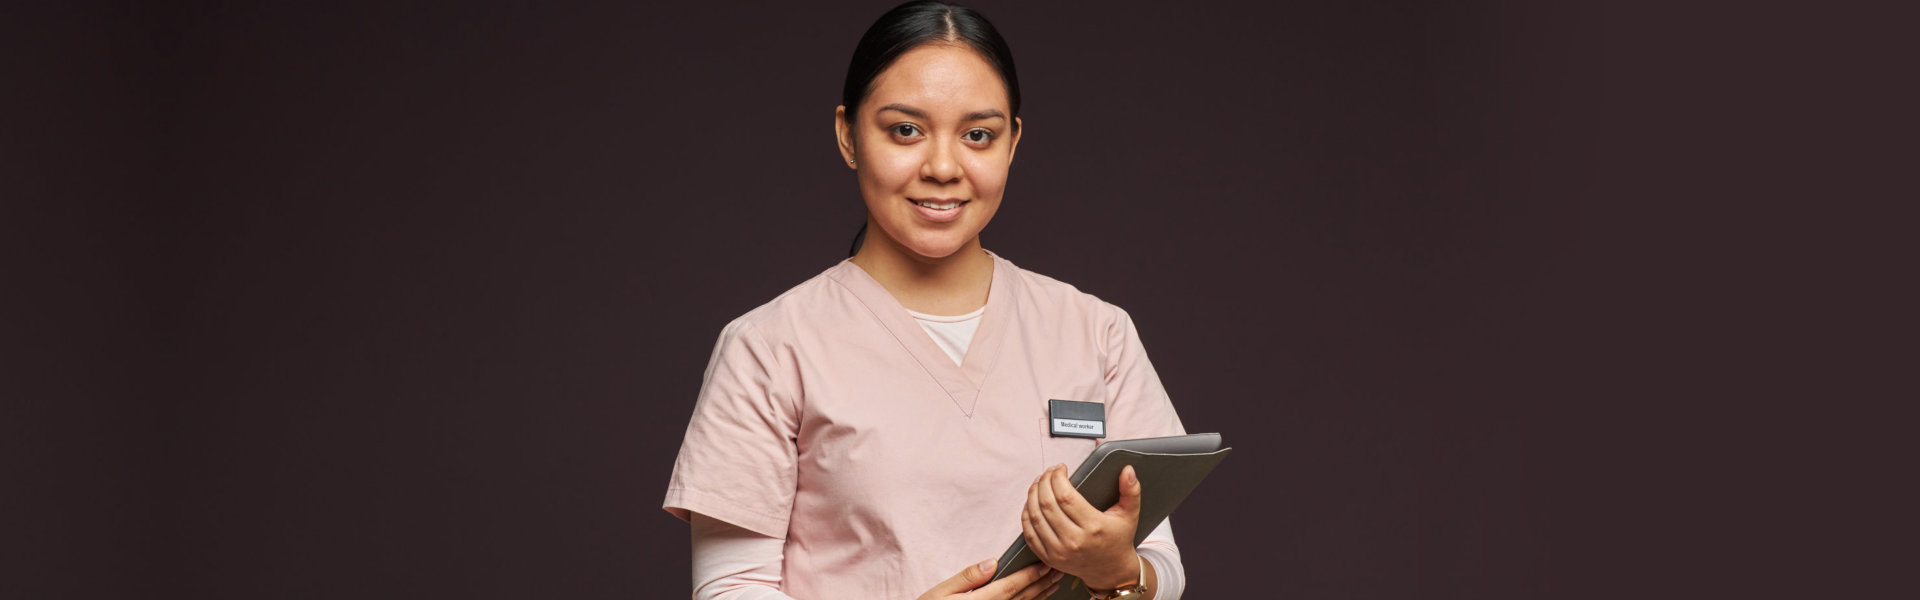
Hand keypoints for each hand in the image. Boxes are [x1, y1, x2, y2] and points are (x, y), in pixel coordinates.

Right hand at [916, 558, 1061, 599]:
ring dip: (1040, 595)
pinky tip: (1038, 599)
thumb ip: (968, 577)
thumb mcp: (941, 591)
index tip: (1045, 563)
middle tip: (1058, 569)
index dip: (1030, 575)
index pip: (1010, 587)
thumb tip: (992, 563)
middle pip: (1021, 598)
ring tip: (1053, 582)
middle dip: (1041, 582)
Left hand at [1021, 464, 1142, 590]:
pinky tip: (1031, 502)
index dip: (1057, 478)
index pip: (1065, 497)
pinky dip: (1026, 515)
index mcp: (1094, 527)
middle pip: (1047, 504)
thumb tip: (1128, 470)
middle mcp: (1074, 541)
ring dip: (1032, 495)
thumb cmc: (1118, 539)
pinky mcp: (1049, 558)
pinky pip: (1029, 534)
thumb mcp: (1130, 514)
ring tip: (1039, 483)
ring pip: (1035, 517)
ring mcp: (1059, 552)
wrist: (1111, 571)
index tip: (1060, 467)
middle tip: (1048, 472)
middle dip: (1043, 482)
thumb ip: (1131, 491)